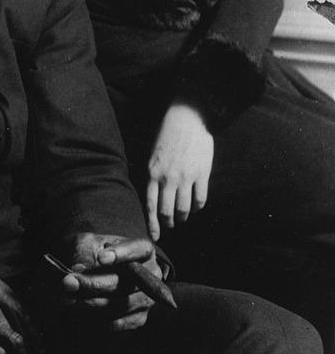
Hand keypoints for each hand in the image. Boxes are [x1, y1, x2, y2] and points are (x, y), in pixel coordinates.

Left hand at [56, 233, 160, 330]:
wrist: (92, 273)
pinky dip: (96, 319)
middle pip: (125, 283)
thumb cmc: (91, 253)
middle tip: (68, 282)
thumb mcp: (86, 244)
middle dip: (94, 284)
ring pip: (120, 305)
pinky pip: (118, 323)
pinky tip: (77, 311)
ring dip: (90, 303)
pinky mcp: (137, 318)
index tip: (101, 258)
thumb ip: (82, 254)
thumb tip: (77, 270)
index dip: (122, 254)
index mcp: (142, 250)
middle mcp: (151, 275)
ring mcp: (146, 299)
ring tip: (67, 298)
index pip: (138, 250)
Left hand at [146, 103, 213, 241]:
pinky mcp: (202, 173)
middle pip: (167, 212)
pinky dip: (197, 207)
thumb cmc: (167, 135)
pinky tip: (195, 207)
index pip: (150, 206)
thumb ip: (152, 176)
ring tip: (183, 217)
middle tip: (171, 225)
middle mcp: (168, 178)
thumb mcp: (152, 155)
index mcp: (152, 173)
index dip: (153, 224)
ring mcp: (186, 177)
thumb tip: (153, 198)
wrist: (187, 117)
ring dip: (183, 216)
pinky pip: (200, 199)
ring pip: (184, 208)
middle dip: (169, 223)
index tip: (155, 236)